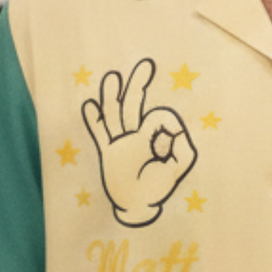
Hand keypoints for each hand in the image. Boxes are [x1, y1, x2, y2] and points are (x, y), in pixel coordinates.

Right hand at [81, 59, 196, 227]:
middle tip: (147, 65)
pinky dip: (94, 120)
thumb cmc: (159, 187)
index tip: (168, 144)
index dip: (167, 124)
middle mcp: (136, 135)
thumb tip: (170, 129)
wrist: (138, 207)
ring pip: (115, 114)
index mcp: (155, 136)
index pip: (159, 118)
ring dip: (113, 96)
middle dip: (139, 85)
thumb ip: (182, 147)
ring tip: (113, 77)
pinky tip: (89, 105)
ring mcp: (120, 142)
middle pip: (135, 104)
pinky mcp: (108, 152)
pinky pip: (100, 133)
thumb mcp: (179, 166)